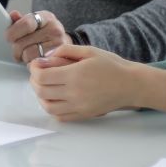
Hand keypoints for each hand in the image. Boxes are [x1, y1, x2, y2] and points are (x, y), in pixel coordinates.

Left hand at [6, 8, 68, 63]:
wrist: (66, 46)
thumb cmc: (46, 32)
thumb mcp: (36, 22)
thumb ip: (21, 20)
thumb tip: (13, 15)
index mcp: (46, 17)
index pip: (26, 23)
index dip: (13, 32)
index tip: (9, 37)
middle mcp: (54, 29)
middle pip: (22, 42)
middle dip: (15, 48)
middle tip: (16, 49)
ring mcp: (58, 45)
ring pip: (28, 54)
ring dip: (23, 57)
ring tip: (26, 54)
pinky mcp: (58, 58)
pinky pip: (35, 63)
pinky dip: (31, 63)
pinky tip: (34, 59)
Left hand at [28, 43, 165, 121]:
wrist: (130, 84)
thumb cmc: (112, 66)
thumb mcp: (89, 51)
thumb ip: (66, 50)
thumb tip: (47, 56)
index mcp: (75, 75)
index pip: (42, 77)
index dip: (34, 70)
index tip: (36, 64)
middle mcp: (74, 93)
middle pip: (41, 91)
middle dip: (34, 81)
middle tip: (38, 73)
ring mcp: (79, 106)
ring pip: (48, 106)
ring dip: (41, 96)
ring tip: (44, 86)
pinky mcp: (83, 114)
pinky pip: (60, 116)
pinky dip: (52, 108)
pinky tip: (55, 97)